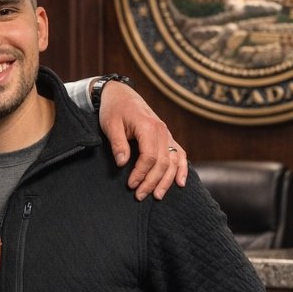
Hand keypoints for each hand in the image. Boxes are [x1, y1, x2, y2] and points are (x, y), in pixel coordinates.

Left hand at [97, 80, 187, 199]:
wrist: (121, 94)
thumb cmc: (114, 110)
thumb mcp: (110, 125)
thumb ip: (118, 144)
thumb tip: (123, 163)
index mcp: (148, 127)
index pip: (150, 157)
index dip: (141, 173)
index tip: (130, 185)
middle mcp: (163, 131)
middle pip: (163, 162)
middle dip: (152, 182)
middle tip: (139, 196)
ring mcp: (167, 134)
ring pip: (173, 162)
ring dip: (166, 181)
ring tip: (157, 196)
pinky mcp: (168, 137)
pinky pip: (180, 154)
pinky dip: (182, 169)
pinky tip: (180, 183)